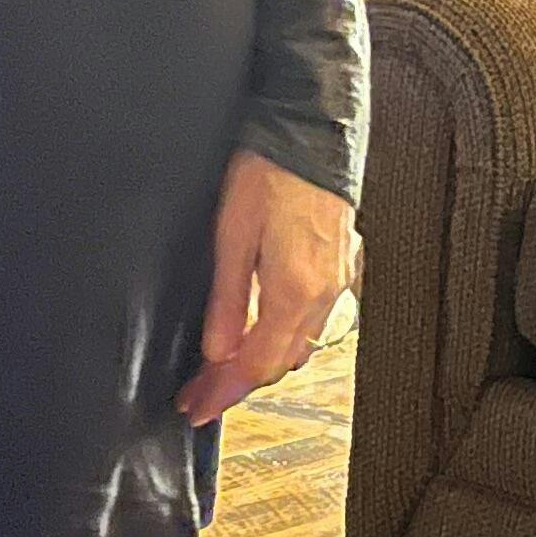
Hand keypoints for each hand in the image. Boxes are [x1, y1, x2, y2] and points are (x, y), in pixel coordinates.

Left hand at [175, 148, 358, 424]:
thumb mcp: (232, 235)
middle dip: (237, 385)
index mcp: (294, 291)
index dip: (223, 391)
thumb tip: (217, 352)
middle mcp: (324, 294)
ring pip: (299, 345)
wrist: (313, 129)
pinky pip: (313, 321)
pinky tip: (262, 334)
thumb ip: (228, 300)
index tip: (194, 407)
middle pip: (280, 362)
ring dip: (262, 364)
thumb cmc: (269, 172)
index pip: (256, 364)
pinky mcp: (341, 266)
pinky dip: (284, 339)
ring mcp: (338, 281)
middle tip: (199, 395)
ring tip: (222, 372)